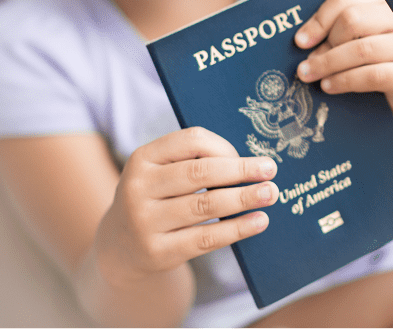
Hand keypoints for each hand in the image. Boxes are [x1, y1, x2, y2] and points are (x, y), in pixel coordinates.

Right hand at [94, 126, 278, 286]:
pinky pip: (205, 238)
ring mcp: (145, 222)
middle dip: (240, 171)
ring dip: (243, 198)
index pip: (191, 141)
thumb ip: (195, 162)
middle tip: (270, 170)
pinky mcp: (157, 252)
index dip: (225, 147)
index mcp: (142, 158)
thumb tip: (250, 164)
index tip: (250, 157)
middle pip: (200, 173)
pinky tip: (259, 221)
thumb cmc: (157, 198)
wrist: (121, 246)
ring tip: (270, 194)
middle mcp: (139, 188)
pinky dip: (237, 229)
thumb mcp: (162, 172)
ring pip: (205, 205)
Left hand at [294, 0, 392, 124]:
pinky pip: (373, 75)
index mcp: (382, 4)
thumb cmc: (376, 63)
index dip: (320, 19)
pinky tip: (329, 86)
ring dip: (329, 64)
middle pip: (353, 19)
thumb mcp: (357, 42)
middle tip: (305, 64)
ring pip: (361, 49)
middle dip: (325, 44)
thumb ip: (337, 34)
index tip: (300, 41)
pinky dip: (345, 80)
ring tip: (309, 76)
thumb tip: (304, 43)